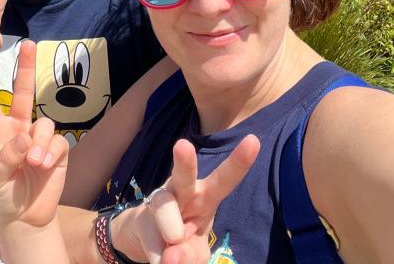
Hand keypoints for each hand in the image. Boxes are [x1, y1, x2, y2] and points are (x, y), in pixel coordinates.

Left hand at [0, 40, 68, 230]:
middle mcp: (18, 130)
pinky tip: (44, 167)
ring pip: (43, 124)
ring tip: (34, 164)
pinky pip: (57, 141)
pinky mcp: (56, 151)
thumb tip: (25, 138)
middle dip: (25, 68)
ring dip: (39, 144)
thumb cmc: (0, 197)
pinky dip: (50, 153)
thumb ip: (7, 155)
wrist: (24, 220)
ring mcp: (38, 139)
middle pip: (23, 93)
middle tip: (29, 44)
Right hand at [112, 135, 259, 263]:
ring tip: (176, 239)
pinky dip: (157, 254)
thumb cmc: (182, 238)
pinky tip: (162, 260)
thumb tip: (172, 257)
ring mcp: (159, 202)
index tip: (253, 140)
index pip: (224, 179)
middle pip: (184, 175)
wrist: (146, 240)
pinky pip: (150, 235)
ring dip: (170, 224)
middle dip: (185, 162)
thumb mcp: (195, 251)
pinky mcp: (140, 218)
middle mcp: (181, 193)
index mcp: (205, 196)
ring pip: (163, 203)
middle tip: (183, 145)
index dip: (239, 163)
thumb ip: (191, 256)